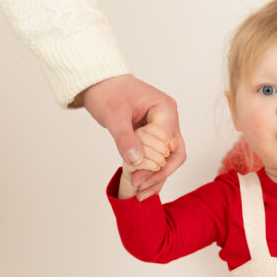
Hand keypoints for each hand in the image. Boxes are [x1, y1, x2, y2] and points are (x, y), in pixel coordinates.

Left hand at [82, 74, 185, 194]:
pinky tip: (140, 186)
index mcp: (165, 109)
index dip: (155, 165)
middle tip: (140, 190)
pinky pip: (158, 157)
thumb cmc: (108, 92)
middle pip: (175, 154)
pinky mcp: (154, 136)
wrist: (101, 83)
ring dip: (156, 177)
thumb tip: (136, 161)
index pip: (168, 144)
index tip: (137, 179)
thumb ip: (125, 137)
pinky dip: (151, 171)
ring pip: (168, 159)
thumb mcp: (114, 114)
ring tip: (140, 194)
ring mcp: (164, 128)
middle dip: (159, 174)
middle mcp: (169, 119)